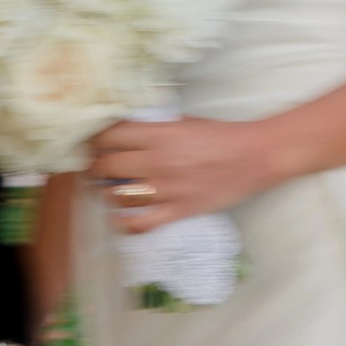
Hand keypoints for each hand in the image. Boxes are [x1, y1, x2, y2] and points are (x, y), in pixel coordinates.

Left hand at [85, 114, 271, 234]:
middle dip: (94, 167)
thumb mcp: (182, 122)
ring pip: (117, 196)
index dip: (94, 141)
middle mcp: (158, 161)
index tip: (92, 145)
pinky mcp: (179, 211)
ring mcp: (167, 189)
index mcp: (158, 134)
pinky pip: (140, 224)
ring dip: (106, 193)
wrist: (253, 156)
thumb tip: (122, 133)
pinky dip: (123, 223)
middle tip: (95, 168)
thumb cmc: (219, 136)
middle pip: (106, 166)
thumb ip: (152, 127)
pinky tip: (119, 217)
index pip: (108, 137)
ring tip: (107, 190)